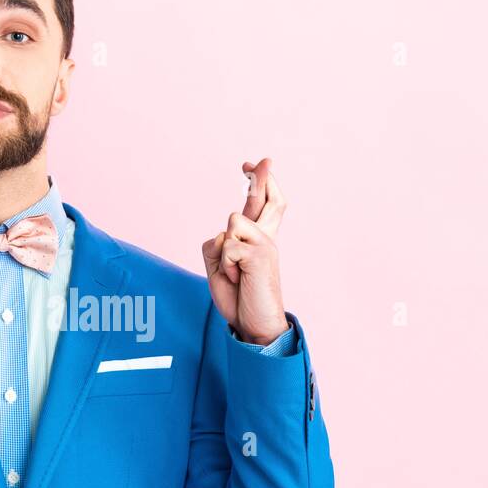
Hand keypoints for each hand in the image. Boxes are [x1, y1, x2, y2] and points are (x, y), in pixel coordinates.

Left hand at [201, 157, 288, 344]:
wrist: (256, 326)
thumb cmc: (239, 298)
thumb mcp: (220, 268)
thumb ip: (218, 247)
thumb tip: (222, 234)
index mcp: (258, 240)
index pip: (264, 205)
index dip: (259, 182)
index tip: (250, 165)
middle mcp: (266, 238)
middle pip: (269, 198)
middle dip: (262, 178)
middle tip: (261, 161)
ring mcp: (266, 245)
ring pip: (233, 222)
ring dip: (224, 250)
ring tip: (234, 273)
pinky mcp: (261, 255)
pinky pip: (229, 246)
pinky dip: (225, 265)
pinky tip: (237, 280)